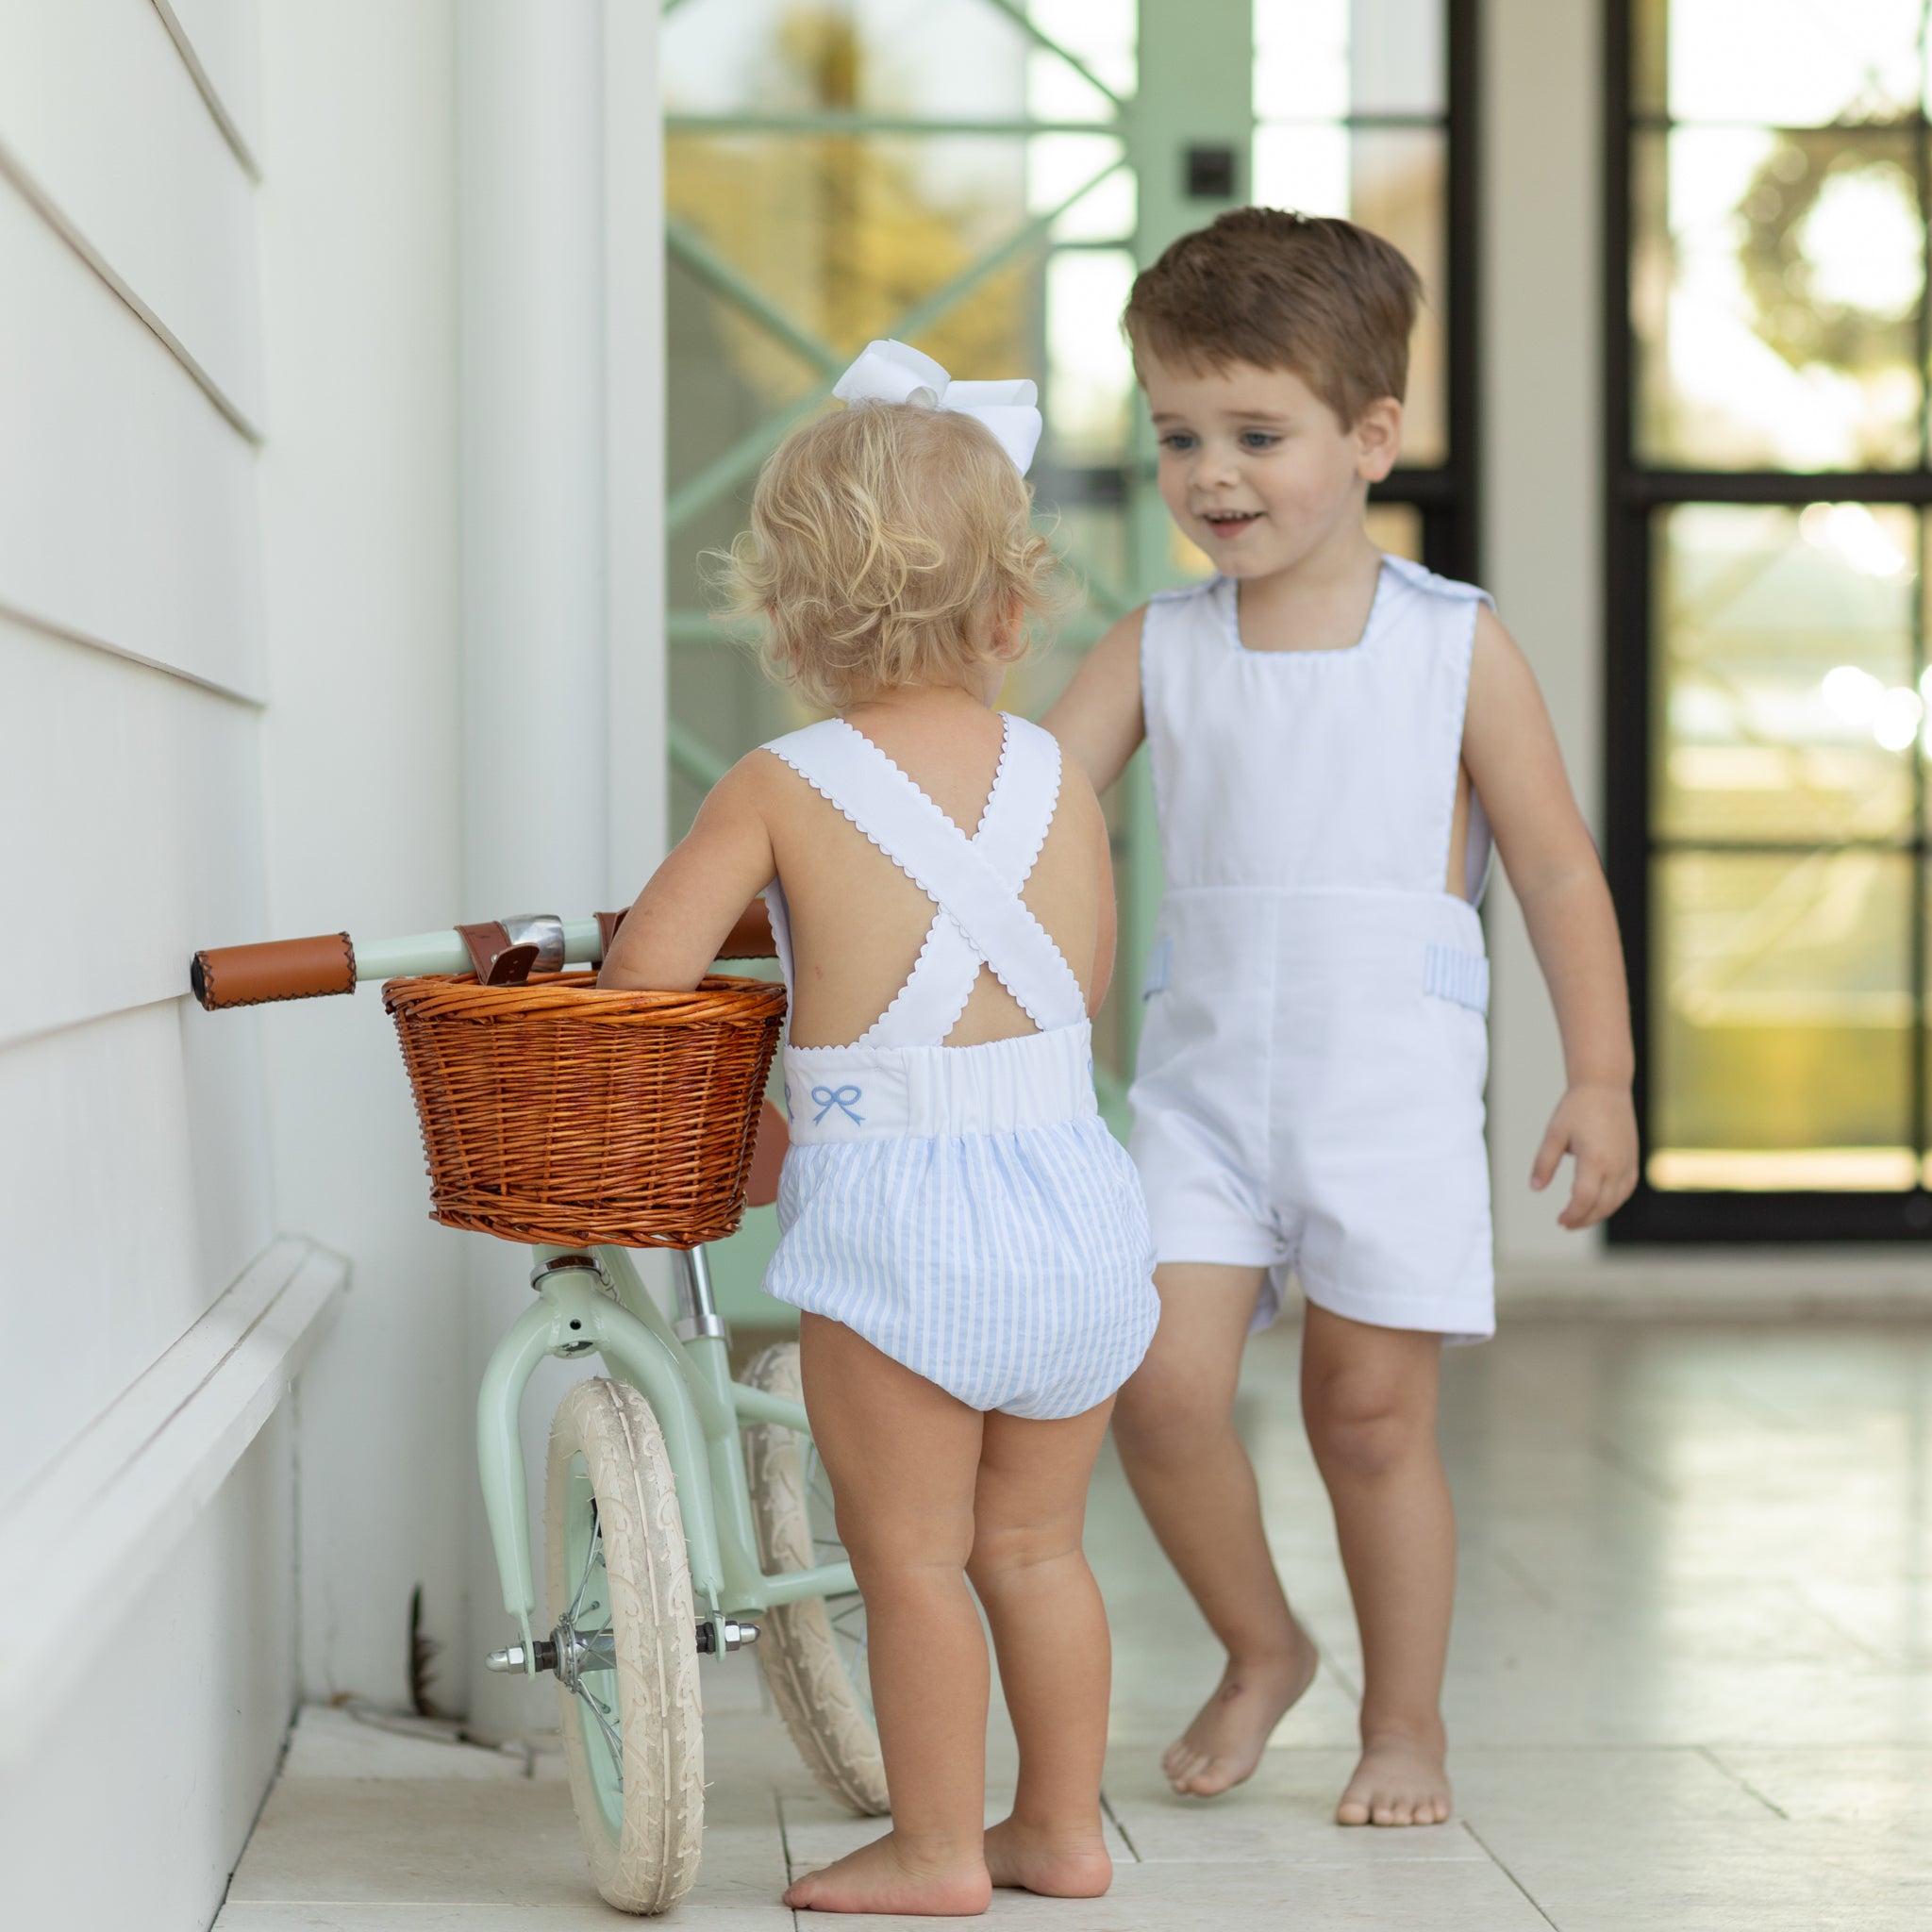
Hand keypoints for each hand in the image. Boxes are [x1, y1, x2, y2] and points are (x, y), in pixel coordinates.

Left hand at [1530, 1082, 1638, 1229]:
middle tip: (1565, 1224)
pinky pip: (1626, 1189)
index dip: (1572, 1214)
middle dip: (1583, 1219)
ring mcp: (1627, 1163)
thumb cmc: (1576, 1109)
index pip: (1584, 1198)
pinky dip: (1613, 1202)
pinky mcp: (1633, 1160)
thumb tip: (1535, 1188)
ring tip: (1579, 1218)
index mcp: (1595, 1159)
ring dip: (1598, 1214)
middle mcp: (1616, 1165)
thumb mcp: (1554, 1134)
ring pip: (1616, 1200)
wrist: (1605, 1087)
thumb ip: (1544, 1162)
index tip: (1559, 1220)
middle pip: (1602, 1205)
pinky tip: (1599, 1204)